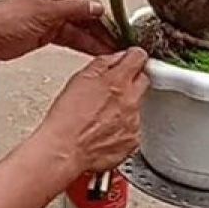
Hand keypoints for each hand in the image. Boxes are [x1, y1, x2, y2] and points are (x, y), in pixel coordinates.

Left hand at [0, 0, 119, 61]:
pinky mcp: (47, 35)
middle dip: (103, 30)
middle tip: (119, 42)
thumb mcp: (44, 12)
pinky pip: (71, 39)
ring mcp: (51, 20)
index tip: (118, 26)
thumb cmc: (5, 19)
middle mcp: (54, 3)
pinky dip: (83, 45)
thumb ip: (73, 9)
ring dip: (96, 40)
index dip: (103, 14)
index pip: (86, 0)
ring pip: (80, 30)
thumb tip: (96, 6)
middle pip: (85, 16)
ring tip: (112, 50)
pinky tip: (96, 51)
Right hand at [37, 48, 149, 174]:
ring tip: (102, 115)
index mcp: (117, 81)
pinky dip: (123, 128)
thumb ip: (102, 64)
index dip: (133, 56)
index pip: (139, 57)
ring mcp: (134, 122)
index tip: (131, 59)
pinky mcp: (133, 141)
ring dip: (125, 107)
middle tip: (114, 88)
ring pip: (137, 106)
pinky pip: (134, 128)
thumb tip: (115, 58)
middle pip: (143, 81)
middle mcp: (130, 100)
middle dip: (132, 81)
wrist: (65, 150)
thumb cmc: (66, 119)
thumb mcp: (78, 80)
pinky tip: (105, 130)